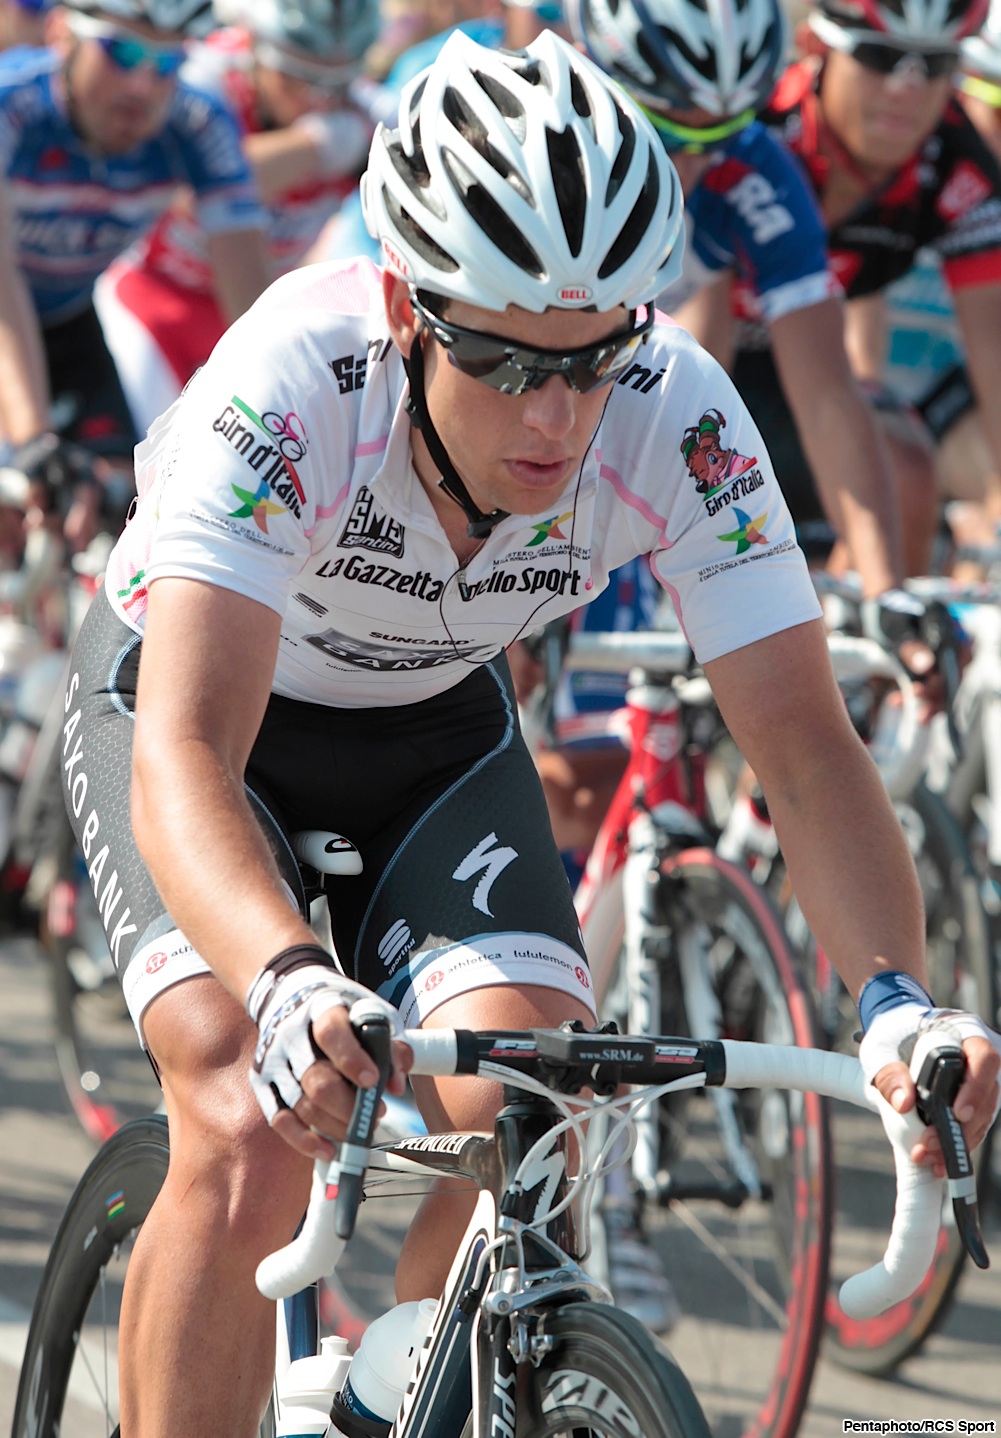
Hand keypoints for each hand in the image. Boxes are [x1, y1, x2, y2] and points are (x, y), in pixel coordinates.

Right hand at [247, 946, 410, 1158]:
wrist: (290, 995)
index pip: (331, 1033)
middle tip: (378, 1113)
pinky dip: (304, 1140)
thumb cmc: (342, 1012)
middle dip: (350, 1105)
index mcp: (321, 1008)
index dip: (351, 1059)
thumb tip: (395, 1086)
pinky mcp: (263, 1082)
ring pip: (302, 1104)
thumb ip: (391, 1047)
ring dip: (336, 1125)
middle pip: (316, 1079)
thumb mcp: (372, 1013)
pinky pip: (280, 1119)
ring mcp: (273, 1060)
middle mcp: (290, 1034)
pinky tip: (328, 1150)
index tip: (373, 1081)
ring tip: (361, 1129)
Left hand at [860, 1004, 1000, 1177]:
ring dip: (957, 1141)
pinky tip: (937, 1160)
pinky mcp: (969, 1102)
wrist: (893, 1036)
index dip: (976, 1088)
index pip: (985, 1058)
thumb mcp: (881, 1047)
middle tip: (930, 1144)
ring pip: (981, 1117)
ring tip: (928, 1156)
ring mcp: (977, 1081)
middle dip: (961, 1127)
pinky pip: (970, 1126)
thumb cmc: (891, 1034)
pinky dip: (954, 1144)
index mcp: (964, 1032)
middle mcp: (977, 1058)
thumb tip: (903, 1103)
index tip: (957, 1113)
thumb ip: (888, 1072)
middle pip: (987, 1096)